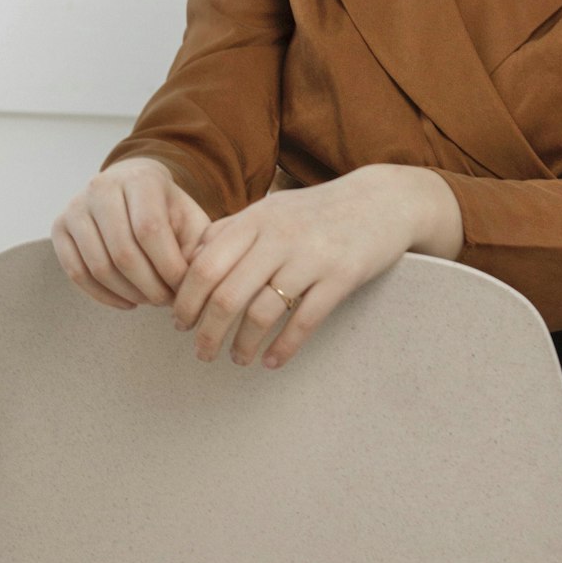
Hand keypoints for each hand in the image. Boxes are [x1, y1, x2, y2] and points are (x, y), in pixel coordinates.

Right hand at [51, 157, 210, 309]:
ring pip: (98, 266)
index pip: (150, 229)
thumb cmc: (166, 207)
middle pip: (123, 251)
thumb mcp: (189, 217)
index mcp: (140, 178)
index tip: (184, 288)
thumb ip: (198, 245)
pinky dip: (103, 296)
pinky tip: (128, 302)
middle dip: (150, 286)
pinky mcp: (59, 226)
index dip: (168, 266)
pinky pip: (76, 272)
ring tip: (151, 301)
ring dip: (128, 293)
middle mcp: (102, 187)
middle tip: (168, 302)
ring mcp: (76, 206)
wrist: (131, 186)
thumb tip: (195, 278)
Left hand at [171, 165, 420, 370]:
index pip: (205, 265)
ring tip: (237, 359)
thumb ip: (230, 231)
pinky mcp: (342, 277)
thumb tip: (189, 263)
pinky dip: (283, 348)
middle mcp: (280, 236)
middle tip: (202, 351)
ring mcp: (312, 257)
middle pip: (228, 293)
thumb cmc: (317, 211)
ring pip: (262, 313)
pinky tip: (271, 361)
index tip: (180, 323)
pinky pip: (304, 322)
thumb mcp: (271, 210)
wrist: (381, 201)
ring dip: (242, 345)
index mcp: (256, 218)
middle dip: (208, 331)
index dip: (186, 299)